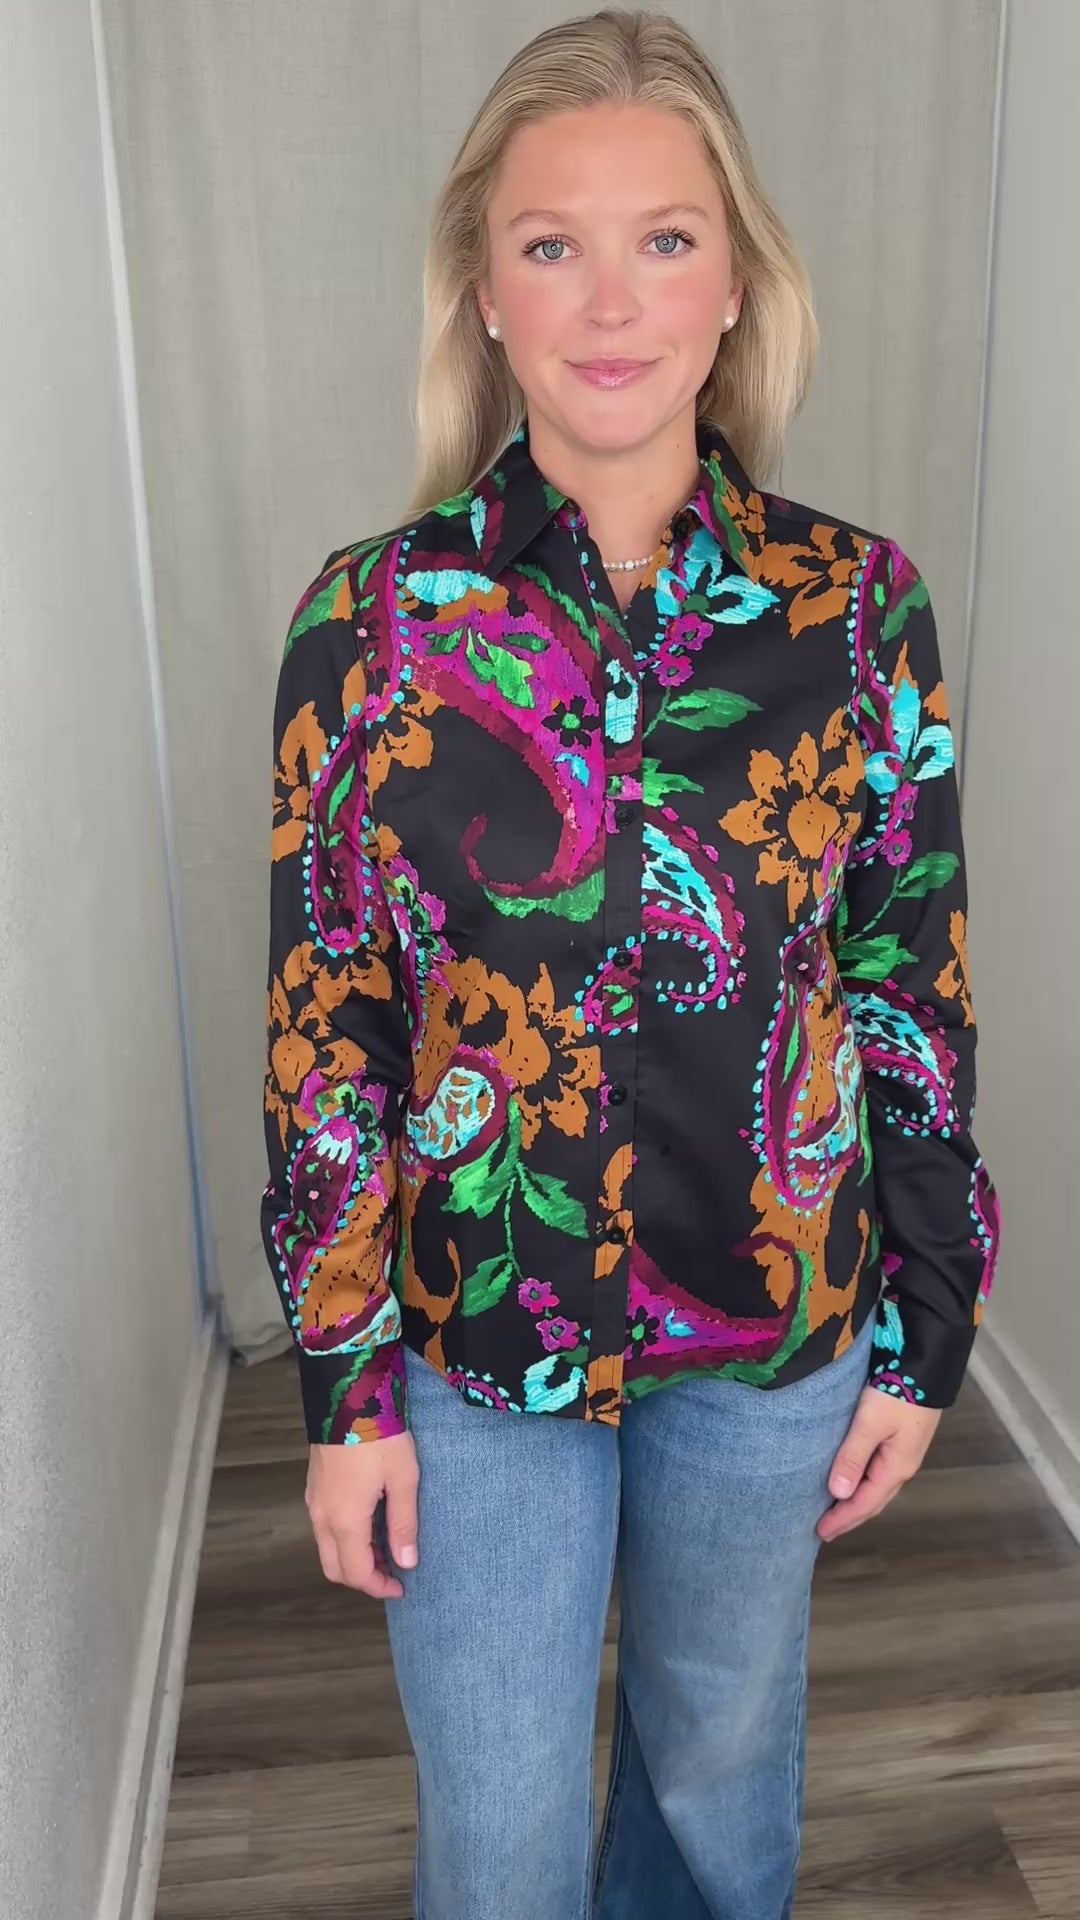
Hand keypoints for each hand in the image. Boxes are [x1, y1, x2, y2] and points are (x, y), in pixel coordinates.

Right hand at [305, 1430, 419, 1597]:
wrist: (348, 1394)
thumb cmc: (380, 1435)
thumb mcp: (403, 1479)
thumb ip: (403, 1524)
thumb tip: (407, 1562)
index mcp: (344, 1520)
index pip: (355, 1573)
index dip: (378, 1587)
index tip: (401, 1586)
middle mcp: (321, 1516)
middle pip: (335, 1567)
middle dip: (362, 1577)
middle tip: (392, 1571)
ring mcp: (313, 1500)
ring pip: (326, 1547)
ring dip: (352, 1556)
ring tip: (385, 1545)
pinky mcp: (313, 1485)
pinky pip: (323, 1526)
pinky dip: (343, 1537)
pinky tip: (368, 1521)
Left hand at [817, 1387, 941, 1541]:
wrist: (926, 1365)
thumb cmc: (897, 1392)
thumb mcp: (871, 1422)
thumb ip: (854, 1456)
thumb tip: (837, 1494)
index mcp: (896, 1467)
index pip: (864, 1503)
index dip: (842, 1519)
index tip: (820, 1533)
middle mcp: (902, 1466)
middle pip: (873, 1501)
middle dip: (850, 1518)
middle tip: (825, 1531)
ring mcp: (904, 1454)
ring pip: (877, 1489)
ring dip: (857, 1503)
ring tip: (835, 1512)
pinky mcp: (901, 1440)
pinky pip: (878, 1474)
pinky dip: (863, 1485)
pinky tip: (852, 1481)